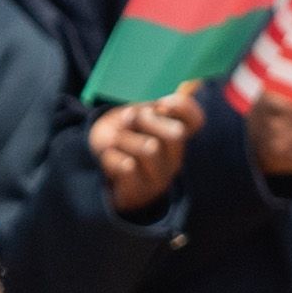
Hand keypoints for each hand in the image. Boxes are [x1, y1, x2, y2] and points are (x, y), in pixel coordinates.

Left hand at [90, 83, 202, 213]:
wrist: (95, 166)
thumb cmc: (119, 136)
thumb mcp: (133, 116)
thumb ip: (150, 108)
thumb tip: (168, 99)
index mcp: (177, 137)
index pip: (196, 120)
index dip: (183, 106)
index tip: (162, 102)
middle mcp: (174, 159)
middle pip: (176, 134)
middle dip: (146, 120)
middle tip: (128, 118)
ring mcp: (159, 178)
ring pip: (149, 149)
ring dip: (123, 139)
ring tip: (114, 141)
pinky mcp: (139, 192)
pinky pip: (127, 166)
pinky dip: (112, 157)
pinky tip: (109, 159)